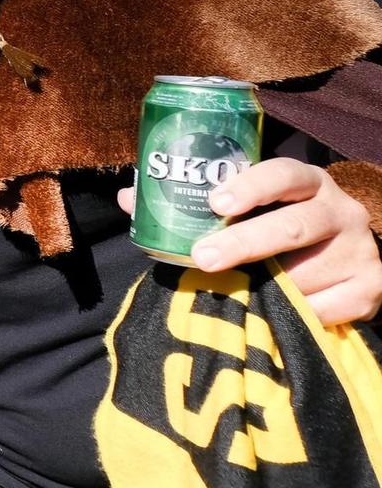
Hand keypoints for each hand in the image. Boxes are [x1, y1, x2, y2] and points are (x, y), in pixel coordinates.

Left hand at [117, 158, 381, 325]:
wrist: (347, 260)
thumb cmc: (280, 228)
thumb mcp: (250, 209)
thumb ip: (195, 204)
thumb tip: (129, 199)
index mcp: (308, 182)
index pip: (284, 173)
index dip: (252, 185)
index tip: (216, 201)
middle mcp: (341, 211)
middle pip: (295, 224)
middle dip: (245, 243)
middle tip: (202, 257)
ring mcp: (361, 250)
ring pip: (306, 274)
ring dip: (267, 287)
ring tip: (238, 293)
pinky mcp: (372, 289)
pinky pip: (327, 309)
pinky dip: (297, 314)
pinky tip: (275, 313)